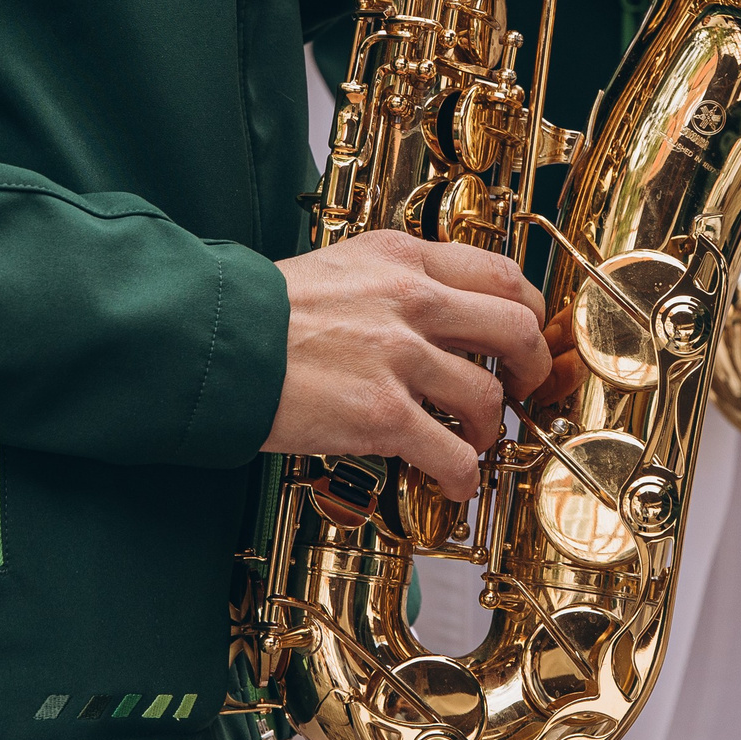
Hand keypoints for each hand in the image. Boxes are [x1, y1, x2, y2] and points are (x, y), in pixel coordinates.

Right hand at [267, 231, 553, 499]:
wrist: (209, 341)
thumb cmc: (261, 311)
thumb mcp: (339, 266)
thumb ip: (392, 281)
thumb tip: (433, 308)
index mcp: (402, 258)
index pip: (501, 274)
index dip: (528, 310)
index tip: (526, 335)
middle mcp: (411, 299)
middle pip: (515, 328)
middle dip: (531, 367)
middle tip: (523, 388)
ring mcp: (398, 356)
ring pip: (487, 395)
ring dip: (489, 427)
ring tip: (471, 440)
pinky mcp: (380, 413)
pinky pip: (451, 452)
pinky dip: (462, 474)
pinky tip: (452, 481)